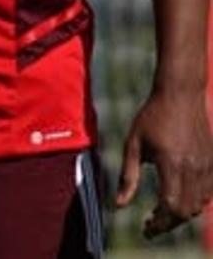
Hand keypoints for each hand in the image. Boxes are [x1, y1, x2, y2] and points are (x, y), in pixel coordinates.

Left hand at [115, 86, 212, 236]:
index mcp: (171, 163)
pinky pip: (208, 194)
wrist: (180, 96)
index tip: (146, 228)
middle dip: (169, 223)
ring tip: (161, 212)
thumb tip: (119, 205)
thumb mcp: (133, 144)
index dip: (159, 223)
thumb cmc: (151, 118)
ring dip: (181, 214)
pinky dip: (194, 203)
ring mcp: (207, 166)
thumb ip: (127, 177)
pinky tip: (178, 198)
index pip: (170, 206)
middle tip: (151, 223)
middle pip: (186, 211)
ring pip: (199, 205)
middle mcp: (194, 168)